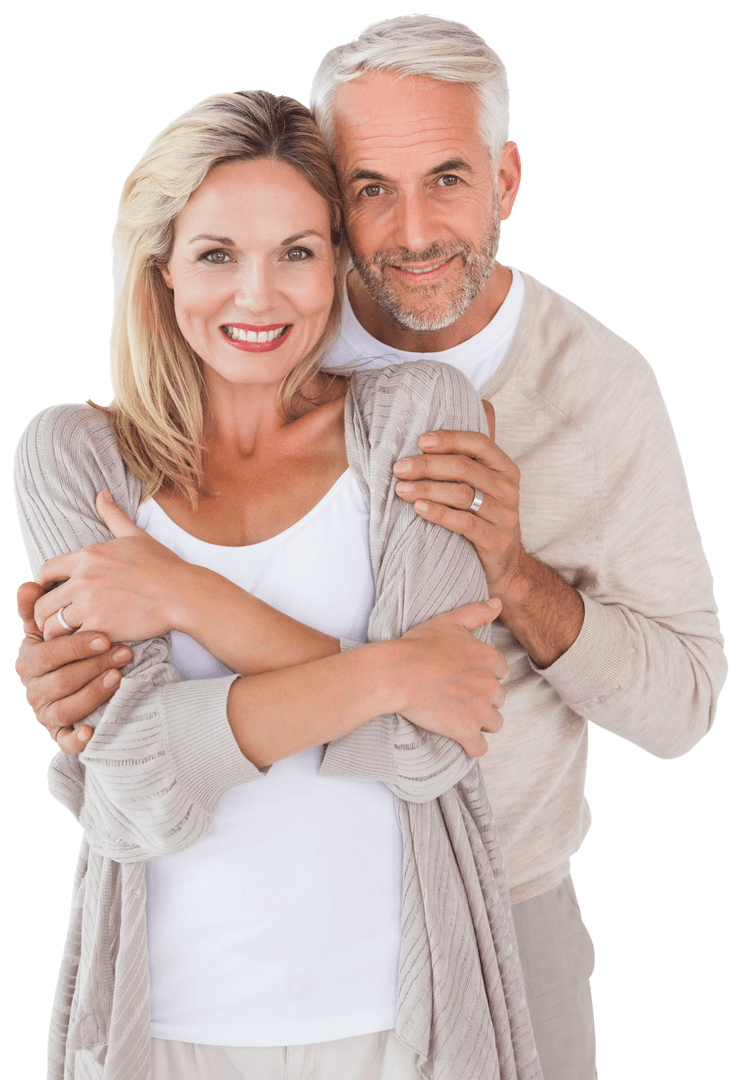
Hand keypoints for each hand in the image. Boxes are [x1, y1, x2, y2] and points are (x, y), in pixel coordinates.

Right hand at [16, 581, 132, 753]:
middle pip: (62, 681)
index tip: (105, 636)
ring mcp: (46, 713)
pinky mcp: (60, 733)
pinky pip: (65, 741)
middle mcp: (33, 690)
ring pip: (66, 708)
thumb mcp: (53, 626)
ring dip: (93, 693)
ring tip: (119, 678)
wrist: (74, 676)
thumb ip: (39, 607)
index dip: (76, 646)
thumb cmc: (66, 646)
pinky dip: (76, 738)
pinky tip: (92, 730)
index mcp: (28, 661)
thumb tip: (29, 585)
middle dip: (94, 666)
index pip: (49, 653)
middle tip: (124, 653)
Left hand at [34, 491, 191, 642]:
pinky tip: (86, 644)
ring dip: (58, 632)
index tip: (55, 594)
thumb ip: (113, 515)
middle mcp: (83, 579)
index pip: (46, 570)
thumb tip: (102, 494)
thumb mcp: (135, 535)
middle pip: (42, 602)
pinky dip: (75, 646)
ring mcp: (89, 604)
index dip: (45, 584)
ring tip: (70, 636)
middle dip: (45, 613)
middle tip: (58, 621)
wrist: (183, 593)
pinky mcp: (99, 627)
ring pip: (51, 625)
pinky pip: (71, 641)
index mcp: (88, 556)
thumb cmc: (163, 565)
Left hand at [393, 405, 584, 666]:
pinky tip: (418, 508)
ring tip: (399, 489)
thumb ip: (478, 451)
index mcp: (506, 469)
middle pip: (465, 468)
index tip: (419, 441)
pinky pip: (464, 523)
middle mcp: (510, 490)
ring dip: (426, 488)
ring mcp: (505, 517)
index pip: (479, 442)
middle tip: (398, 467)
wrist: (504, 567)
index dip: (448, 439)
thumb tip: (480, 403)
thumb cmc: (484, 517)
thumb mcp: (486, 483)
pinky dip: (438, 513)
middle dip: (427, 465)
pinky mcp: (496, 542)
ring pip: (461, 494)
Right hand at [394, 597, 506, 756]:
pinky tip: (460, 739)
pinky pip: (479, 747)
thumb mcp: (449, 621)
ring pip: (494, 723)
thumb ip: (477, 612)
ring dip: (480, 722)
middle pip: (498, 698)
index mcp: (488, 659)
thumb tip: (499, 604)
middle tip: (458, 696)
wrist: (396, 674)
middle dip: (482, 699)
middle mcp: (490, 685)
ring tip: (459, 717)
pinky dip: (471, 745)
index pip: (500, 671)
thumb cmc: (418, 646)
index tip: (465, 676)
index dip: (484, 674)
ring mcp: (479, 710)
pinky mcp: (466, 731)